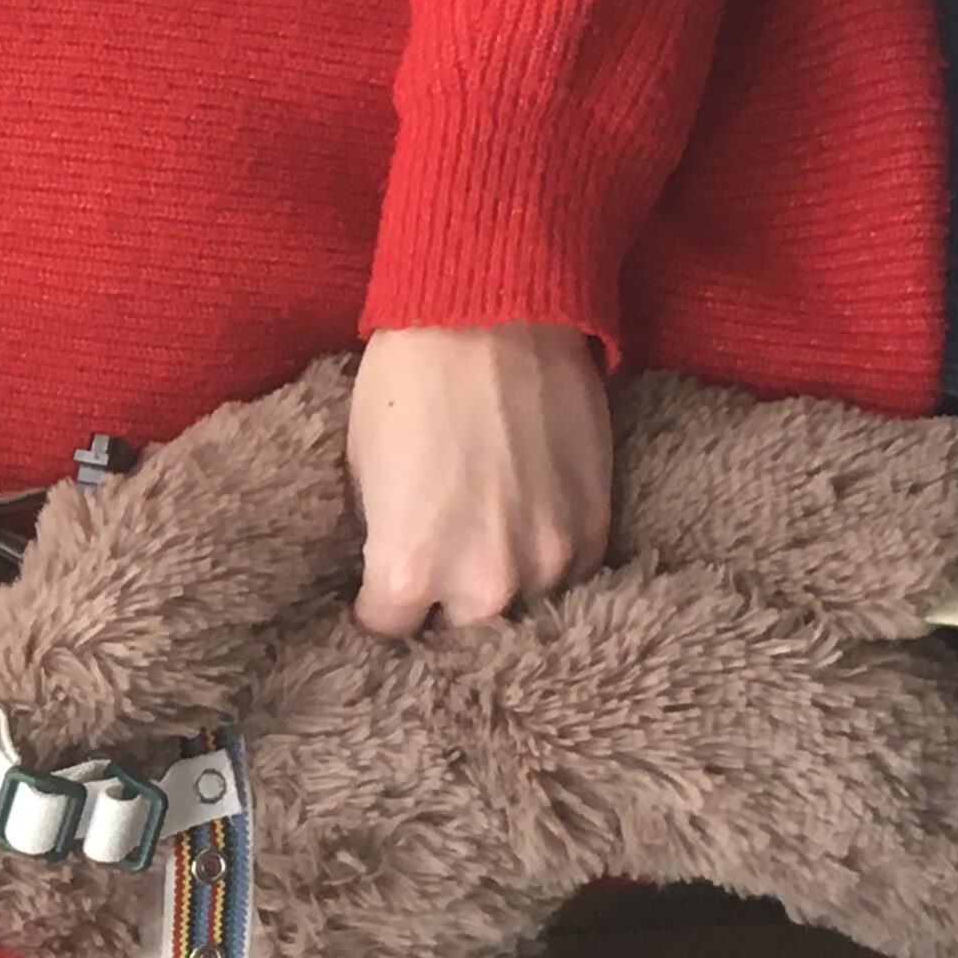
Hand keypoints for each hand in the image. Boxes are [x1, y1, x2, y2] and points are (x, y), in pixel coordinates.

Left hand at [348, 324, 612, 637]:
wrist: (492, 318)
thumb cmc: (408, 385)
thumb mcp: (362, 475)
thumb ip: (384, 544)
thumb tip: (392, 576)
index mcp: (406, 571)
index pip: (386, 632)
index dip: (379, 611)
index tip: (381, 595)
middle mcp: (481, 584)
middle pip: (458, 638)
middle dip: (442, 616)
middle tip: (437, 585)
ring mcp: (547, 562)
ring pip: (522, 617)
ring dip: (504, 597)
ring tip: (489, 565)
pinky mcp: (594, 531)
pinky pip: (571, 581)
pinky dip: (549, 570)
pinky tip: (529, 541)